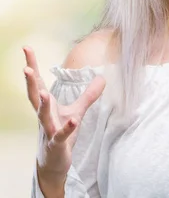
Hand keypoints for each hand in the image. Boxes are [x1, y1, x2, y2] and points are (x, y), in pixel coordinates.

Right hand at [23, 46, 104, 189]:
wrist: (54, 162)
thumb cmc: (61, 133)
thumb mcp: (77, 111)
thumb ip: (88, 95)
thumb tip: (102, 77)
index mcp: (47, 106)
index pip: (38, 82)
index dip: (32, 65)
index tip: (26, 47)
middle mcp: (44, 116)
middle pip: (34, 96)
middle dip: (30, 82)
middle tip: (25, 67)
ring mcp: (48, 130)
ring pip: (43, 116)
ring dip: (42, 105)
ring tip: (44, 93)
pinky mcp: (57, 144)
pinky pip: (60, 135)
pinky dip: (67, 127)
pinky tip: (73, 120)